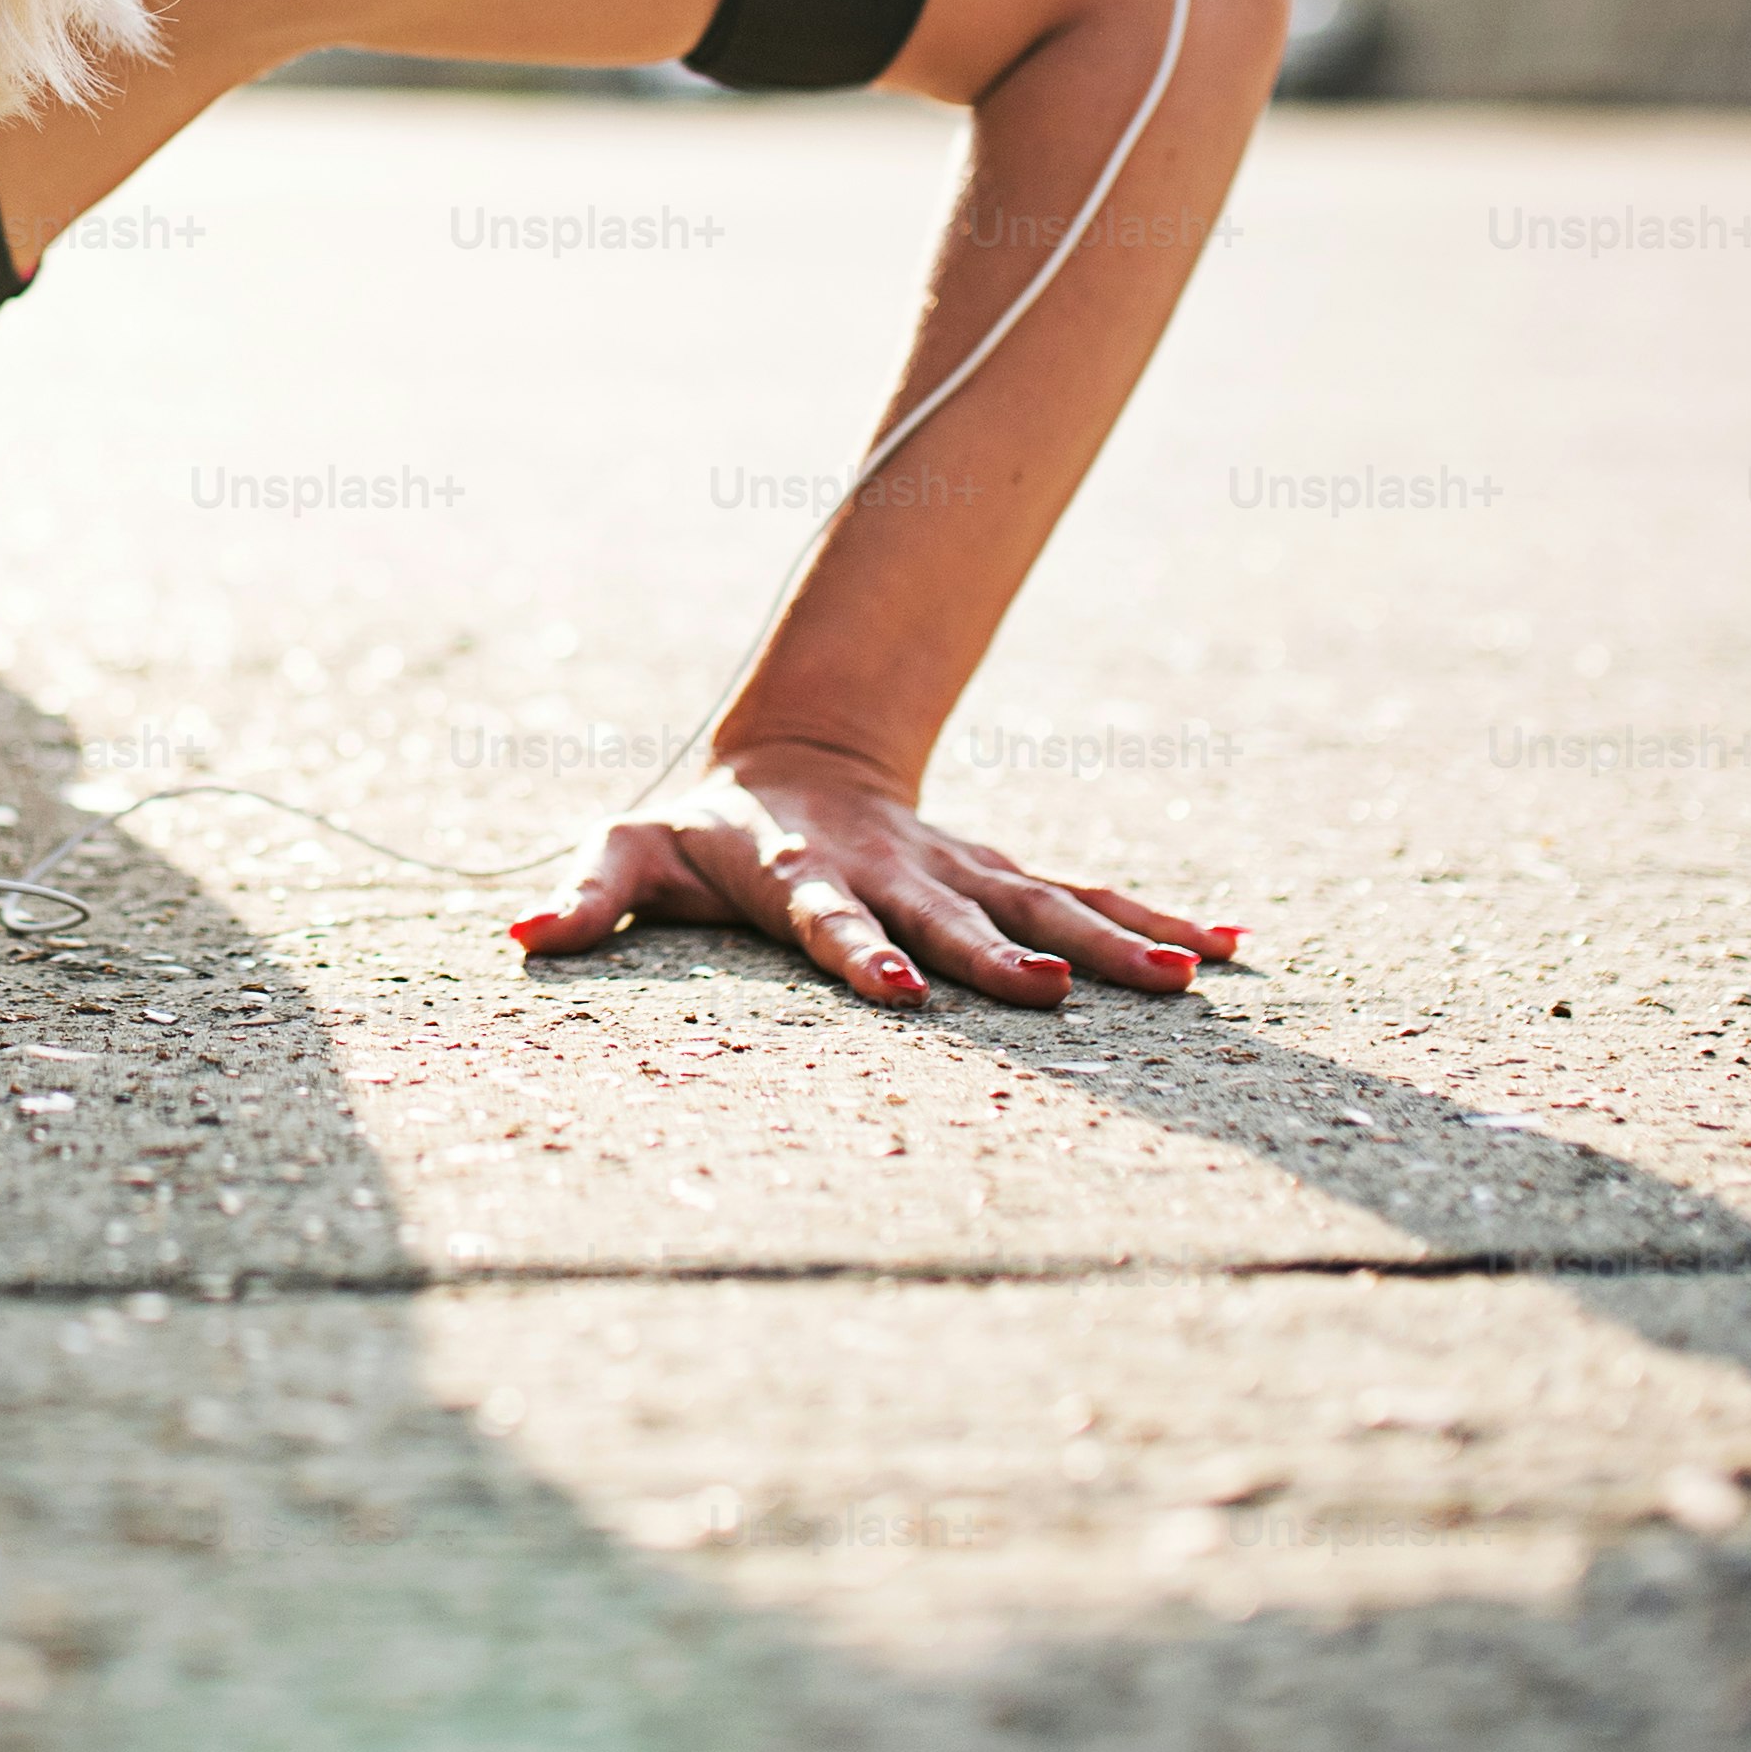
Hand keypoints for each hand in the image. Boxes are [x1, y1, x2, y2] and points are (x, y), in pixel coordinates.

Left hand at [505, 741, 1235, 1011]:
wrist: (790, 753)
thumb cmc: (697, 827)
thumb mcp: (628, 854)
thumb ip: (583, 897)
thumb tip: (516, 931)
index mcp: (805, 873)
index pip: (831, 917)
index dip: (861, 950)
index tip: (899, 989)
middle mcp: (896, 871)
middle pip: (956, 918)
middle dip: (1005, 958)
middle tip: (1058, 998)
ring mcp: (958, 871)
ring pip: (1043, 905)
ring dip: (1112, 941)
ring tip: (1188, 976)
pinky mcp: (999, 874)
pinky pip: (1086, 895)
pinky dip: (1159, 916)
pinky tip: (1233, 946)